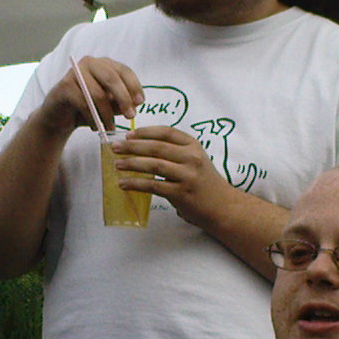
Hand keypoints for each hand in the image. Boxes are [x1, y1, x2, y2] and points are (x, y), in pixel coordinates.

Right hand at [33, 54, 141, 135]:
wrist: (59, 116)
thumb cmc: (86, 108)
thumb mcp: (108, 105)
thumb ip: (120, 102)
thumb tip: (135, 103)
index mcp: (104, 64)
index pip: (124, 70)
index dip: (134, 86)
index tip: (140, 103)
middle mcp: (90, 63)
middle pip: (112, 78)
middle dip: (124, 99)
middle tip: (130, 116)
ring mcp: (75, 72)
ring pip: (98, 93)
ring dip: (107, 114)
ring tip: (110, 128)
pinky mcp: (64, 85)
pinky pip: (83, 103)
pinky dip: (92, 118)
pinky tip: (95, 127)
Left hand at [110, 125, 241, 227]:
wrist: (223, 206)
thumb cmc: (204, 182)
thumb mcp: (195, 159)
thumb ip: (175, 152)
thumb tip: (140, 147)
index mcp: (193, 145)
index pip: (166, 132)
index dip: (145, 132)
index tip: (128, 135)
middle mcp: (191, 157)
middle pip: (156, 147)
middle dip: (132, 146)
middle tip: (115, 148)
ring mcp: (187, 175)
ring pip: (153, 164)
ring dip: (132, 163)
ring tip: (117, 164)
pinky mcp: (181, 193)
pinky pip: (153, 186)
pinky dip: (136, 184)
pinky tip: (124, 184)